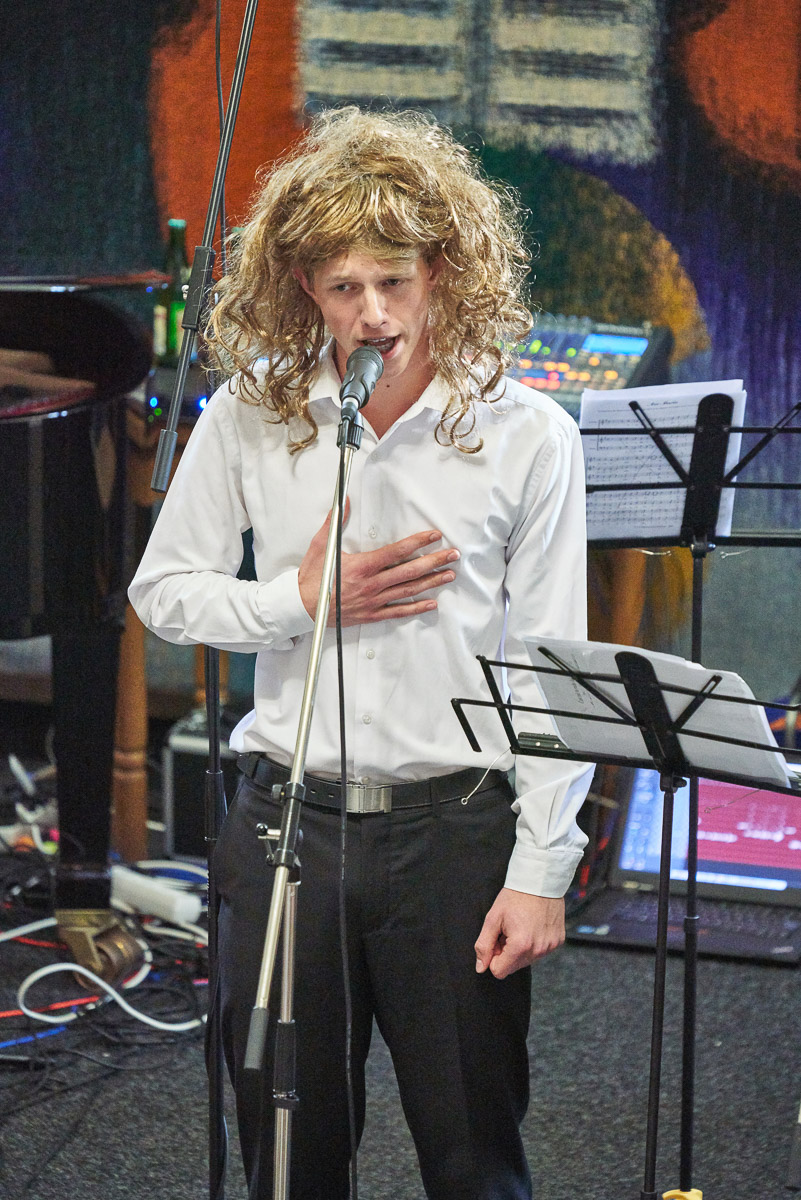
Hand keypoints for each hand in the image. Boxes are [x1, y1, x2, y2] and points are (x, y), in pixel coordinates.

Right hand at [298, 505, 459, 624]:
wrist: (301, 607)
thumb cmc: (312, 578)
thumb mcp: (321, 545)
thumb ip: (334, 522)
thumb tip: (343, 500)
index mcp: (363, 565)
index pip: (397, 551)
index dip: (418, 542)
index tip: (434, 536)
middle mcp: (372, 584)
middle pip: (410, 571)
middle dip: (434, 561)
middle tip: (453, 555)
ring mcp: (374, 601)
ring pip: (409, 590)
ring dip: (431, 582)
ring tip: (449, 575)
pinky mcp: (372, 614)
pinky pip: (398, 611)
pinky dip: (416, 608)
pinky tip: (431, 603)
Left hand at [474, 889, 564, 978]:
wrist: (540, 880)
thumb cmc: (515, 896)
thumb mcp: (493, 918)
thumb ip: (484, 945)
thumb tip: (481, 967)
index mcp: (520, 945)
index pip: (499, 971)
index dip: (493, 957)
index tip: (496, 939)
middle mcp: (538, 950)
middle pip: (513, 967)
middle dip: (507, 952)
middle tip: (508, 930)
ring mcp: (550, 947)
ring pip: (527, 960)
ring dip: (520, 948)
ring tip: (521, 926)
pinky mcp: (558, 941)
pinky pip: (540, 951)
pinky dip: (534, 942)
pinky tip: (532, 925)